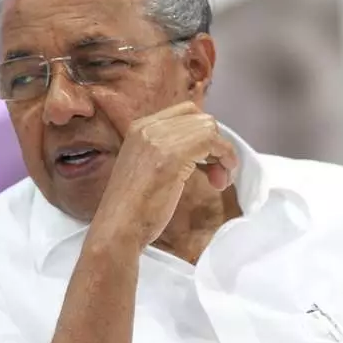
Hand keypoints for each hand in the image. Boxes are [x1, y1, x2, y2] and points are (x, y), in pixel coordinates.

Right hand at [91, 102, 237, 248]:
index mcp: (138, 127)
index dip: (204, 134)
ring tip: (220, 180)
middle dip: (216, 144)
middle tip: (218, 174)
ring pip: (209, 128)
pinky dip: (225, 157)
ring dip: (223, 153)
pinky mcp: (171, 155)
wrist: (117, 229)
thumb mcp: (146, 167)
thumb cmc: (132, 209)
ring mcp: (157, 139)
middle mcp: (147, 127)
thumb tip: (202, 148)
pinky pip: (212, 142)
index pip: (185, 113)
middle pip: (200, 118)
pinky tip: (221, 180)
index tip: (209, 160)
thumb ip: (166, 151)